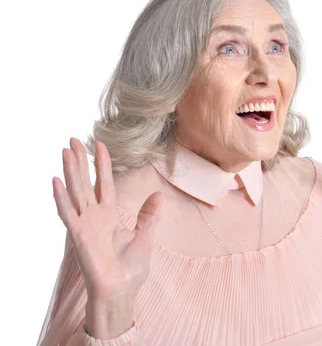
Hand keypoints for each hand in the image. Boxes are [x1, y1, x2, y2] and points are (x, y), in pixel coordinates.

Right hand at [52, 138, 162, 335]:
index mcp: (110, 215)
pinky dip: (61, 197)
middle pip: (85, 183)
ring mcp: (85, 225)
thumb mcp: (145, 236)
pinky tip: (56, 180)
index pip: (104, 183)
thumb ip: (149, 215)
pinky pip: (68, 213)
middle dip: (80, 161)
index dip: (102, 165)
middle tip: (73, 139)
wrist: (122, 290)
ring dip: (70, 171)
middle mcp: (95, 216)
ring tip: (65, 150)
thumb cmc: (131, 269)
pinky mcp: (78, 235)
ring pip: (75, 192)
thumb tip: (157, 195)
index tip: (101, 145)